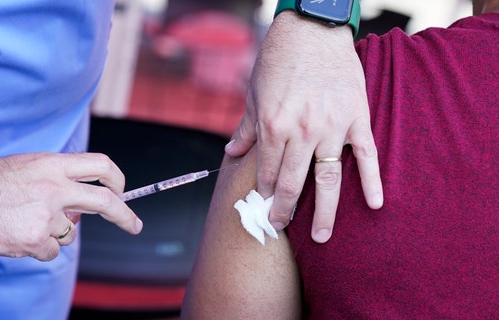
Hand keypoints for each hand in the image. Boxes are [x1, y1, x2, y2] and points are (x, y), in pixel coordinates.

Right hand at [0, 152, 141, 260]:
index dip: (117, 179)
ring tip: (23, 222)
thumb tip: (78, 208)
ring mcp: (46, 214)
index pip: (100, 165)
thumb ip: (57, 180)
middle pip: (105, 201)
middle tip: (135, 225)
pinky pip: (51, 251)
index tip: (122, 190)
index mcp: (53, 164)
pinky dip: (38, 248)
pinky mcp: (35, 238)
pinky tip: (16, 235)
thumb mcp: (26, 166)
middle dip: (126, 216)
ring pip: (70, 233)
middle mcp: (55, 187)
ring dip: (54, 233)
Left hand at [225, 12, 382, 242]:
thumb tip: (231, 153)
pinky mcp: (356, 119)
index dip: (265, 193)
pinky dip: (371, 181)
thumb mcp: (254, 94)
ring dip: (324, 212)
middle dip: (285, 210)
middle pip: (294, 183)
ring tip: (322, 237)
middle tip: (281, 227)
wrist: (312, 30)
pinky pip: (366, 156)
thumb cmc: (279, 60)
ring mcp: (332, 128)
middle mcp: (302, 132)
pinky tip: (373, 205)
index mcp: (274, 126)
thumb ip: (246, 128)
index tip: (264, 208)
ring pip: (328, 179)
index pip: (268, 172)